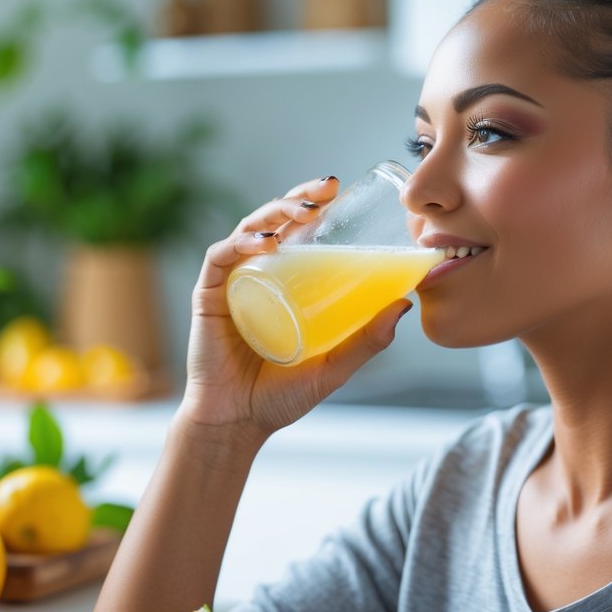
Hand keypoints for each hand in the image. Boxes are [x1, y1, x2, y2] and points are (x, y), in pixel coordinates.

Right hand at [180, 176, 413, 440]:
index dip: (316, 206)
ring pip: (250, 230)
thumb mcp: (333, 367)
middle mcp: (256, 275)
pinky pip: (221, 257)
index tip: (341, 191)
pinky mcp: (208, 295)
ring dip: (275, 211)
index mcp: (284, 283)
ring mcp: (231, 283)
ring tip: (304, 209)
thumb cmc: (280, 397)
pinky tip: (267, 242)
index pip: (299, 233)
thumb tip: (403, 303)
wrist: (237, 424)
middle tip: (329, 187)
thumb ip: (367, 340)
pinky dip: (242, 243)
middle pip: (275, 222)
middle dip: (301, 197)